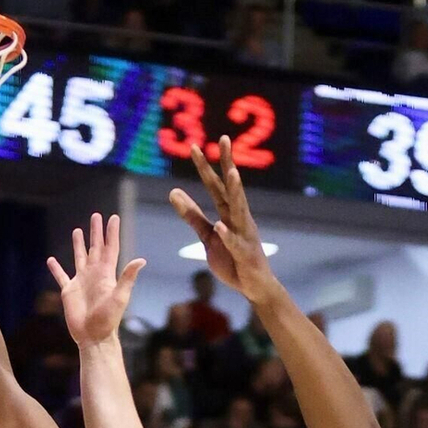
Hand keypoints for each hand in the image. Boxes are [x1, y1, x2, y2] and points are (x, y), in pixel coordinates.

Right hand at [46, 212, 146, 347]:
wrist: (93, 337)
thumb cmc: (108, 320)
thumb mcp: (120, 297)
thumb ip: (127, 278)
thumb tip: (141, 260)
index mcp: (106, 274)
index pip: (110, 248)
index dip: (111, 233)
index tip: (113, 218)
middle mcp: (94, 275)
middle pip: (95, 248)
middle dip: (96, 233)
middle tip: (96, 216)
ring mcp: (81, 282)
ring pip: (79, 257)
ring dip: (78, 244)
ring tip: (78, 231)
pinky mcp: (69, 291)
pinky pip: (61, 276)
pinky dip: (56, 268)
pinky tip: (51, 260)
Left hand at [168, 135, 277, 304]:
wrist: (254, 287)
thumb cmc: (233, 260)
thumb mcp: (207, 236)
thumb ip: (192, 215)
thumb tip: (172, 191)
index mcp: (229, 213)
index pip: (216, 185)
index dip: (206, 166)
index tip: (195, 146)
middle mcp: (239, 218)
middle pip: (230, 188)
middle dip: (227, 164)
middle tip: (224, 140)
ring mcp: (244, 235)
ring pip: (239, 209)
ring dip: (236, 191)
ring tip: (232, 173)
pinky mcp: (245, 255)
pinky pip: (234, 243)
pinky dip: (228, 236)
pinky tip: (220, 227)